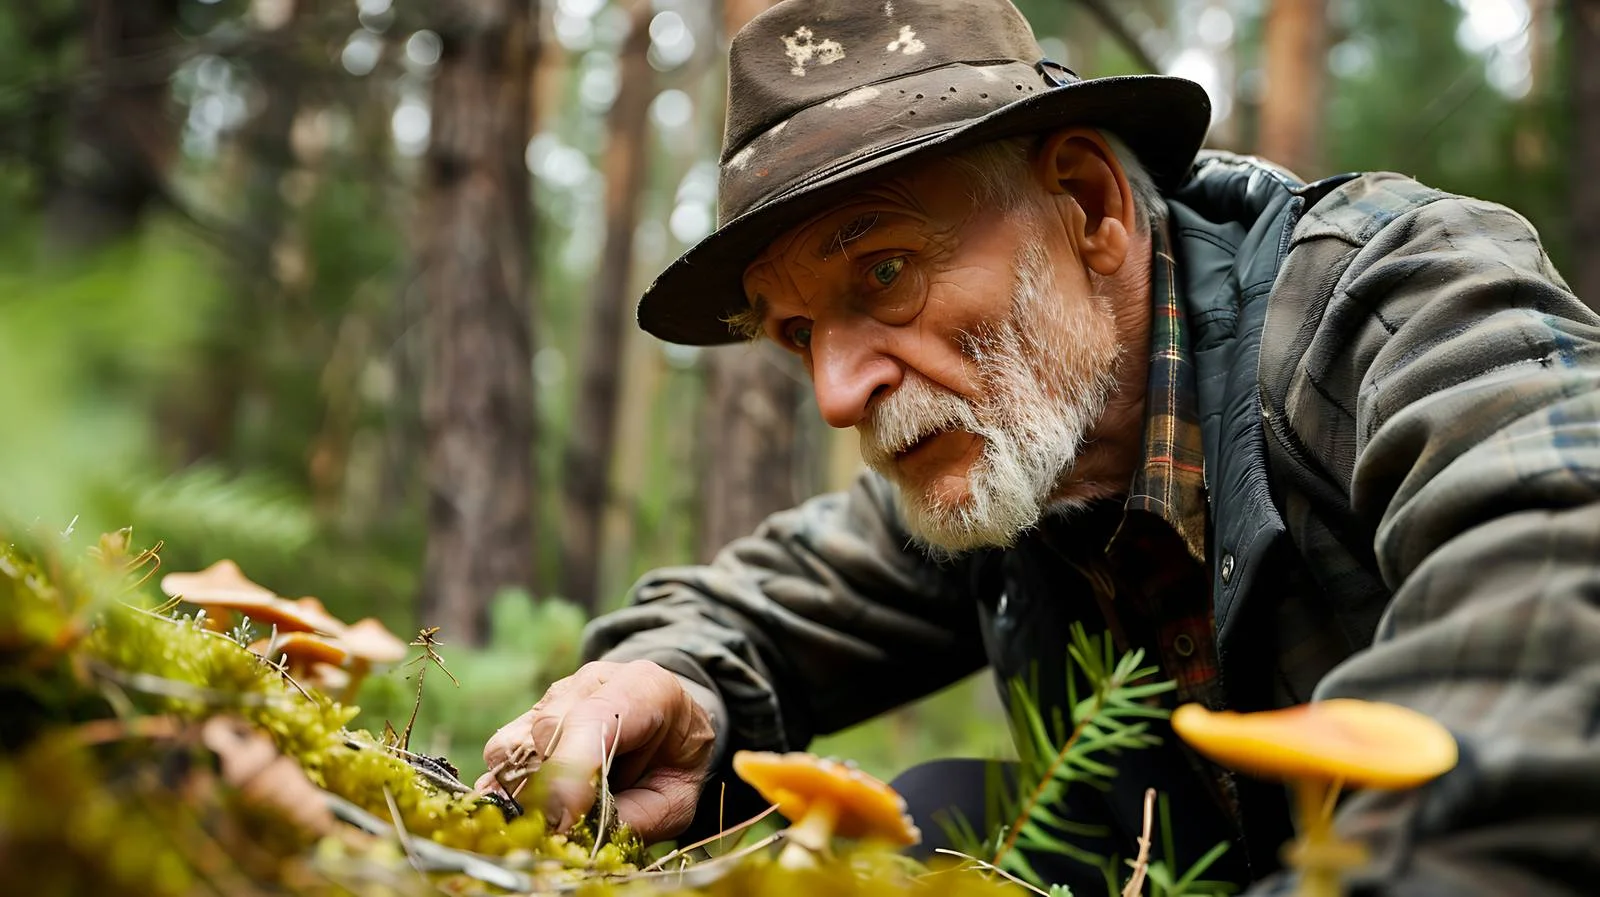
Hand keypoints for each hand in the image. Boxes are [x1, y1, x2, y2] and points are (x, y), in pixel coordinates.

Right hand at [476, 659, 716, 842]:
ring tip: (554, 812)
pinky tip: (536, 802)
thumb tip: (576, 834)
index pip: (595, 718)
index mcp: (645, 689)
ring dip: (524, 787)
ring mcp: (558, 694)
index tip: (562, 818)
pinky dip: (509, 784)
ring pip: (514, 741)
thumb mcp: (676, 798)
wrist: (674, 728)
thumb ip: (637, 815)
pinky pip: (501, 753)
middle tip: (562, 828)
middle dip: (549, 787)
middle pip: (548, 729)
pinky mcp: (530, 715)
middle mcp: (594, 683)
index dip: (571, 768)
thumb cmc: (675, 764)